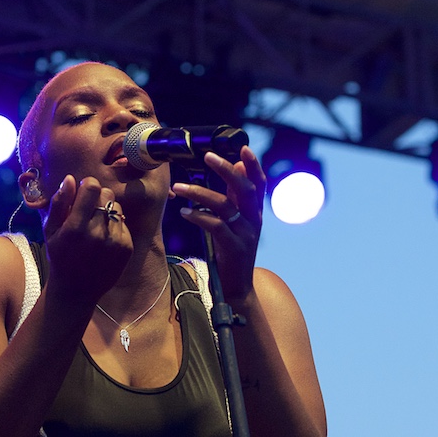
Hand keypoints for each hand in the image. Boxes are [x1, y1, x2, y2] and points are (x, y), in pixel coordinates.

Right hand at [42, 175, 133, 301]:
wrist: (77, 290)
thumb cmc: (60, 256)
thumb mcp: (50, 231)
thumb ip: (58, 203)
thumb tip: (69, 179)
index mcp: (75, 227)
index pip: (92, 187)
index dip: (87, 184)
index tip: (83, 191)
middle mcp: (97, 233)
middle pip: (107, 193)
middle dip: (97, 197)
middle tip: (88, 210)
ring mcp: (115, 241)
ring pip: (117, 207)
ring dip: (107, 211)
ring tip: (95, 227)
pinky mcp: (127, 247)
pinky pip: (124, 223)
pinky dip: (114, 227)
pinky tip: (104, 240)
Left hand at [171, 146, 265, 301]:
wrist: (237, 289)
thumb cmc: (231, 252)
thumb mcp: (236, 222)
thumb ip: (235, 197)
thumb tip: (235, 166)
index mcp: (254, 213)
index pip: (259, 183)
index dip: (253, 165)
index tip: (242, 147)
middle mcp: (254, 221)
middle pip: (246, 189)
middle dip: (227, 170)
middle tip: (208, 156)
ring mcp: (246, 235)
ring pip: (226, 206)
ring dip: (200, 193)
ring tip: (179, 187)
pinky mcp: (234, 249)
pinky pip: (216, 227)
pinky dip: (199, 217)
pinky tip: (184, 212)